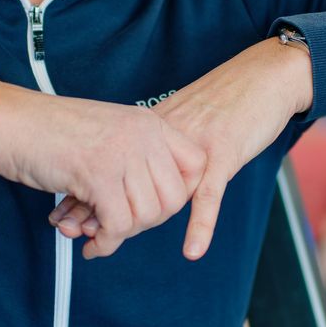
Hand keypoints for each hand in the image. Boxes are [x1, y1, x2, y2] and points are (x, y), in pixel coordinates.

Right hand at [0, 82, 206, 258]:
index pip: (196, 164)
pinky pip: (118, 225)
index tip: (155, 206)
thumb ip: (136, 157)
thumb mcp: (108, 132)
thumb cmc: (51, 133)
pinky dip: (106, 243)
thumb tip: (157, 202)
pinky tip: (92, 245)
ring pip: (147, 215)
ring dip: (122, 234)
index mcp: (148, 123)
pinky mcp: (99, 176)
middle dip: (147, 223)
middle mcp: (142, 135)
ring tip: (99, 233)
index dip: (182, 194)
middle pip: (174, 199)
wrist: (13, 124)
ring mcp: (123, 154)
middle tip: (120, 226)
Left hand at [51, 37, 312, 260]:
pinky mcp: (224, 155)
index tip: (62, 213)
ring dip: (131, 221)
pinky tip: (193, 248)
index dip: (87, 192)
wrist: (262, 77)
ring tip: (107, 243)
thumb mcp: (178, 125)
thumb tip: (130, 175)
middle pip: (127, 178)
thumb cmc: (225, 103)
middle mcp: (167, 139)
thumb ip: (155, 149)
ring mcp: (194, 149)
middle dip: (95, 209)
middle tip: (74, 233)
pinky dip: (201, 224)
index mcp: (153, 131)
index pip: (111, 166)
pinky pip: (210, 194)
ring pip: (159, 192)